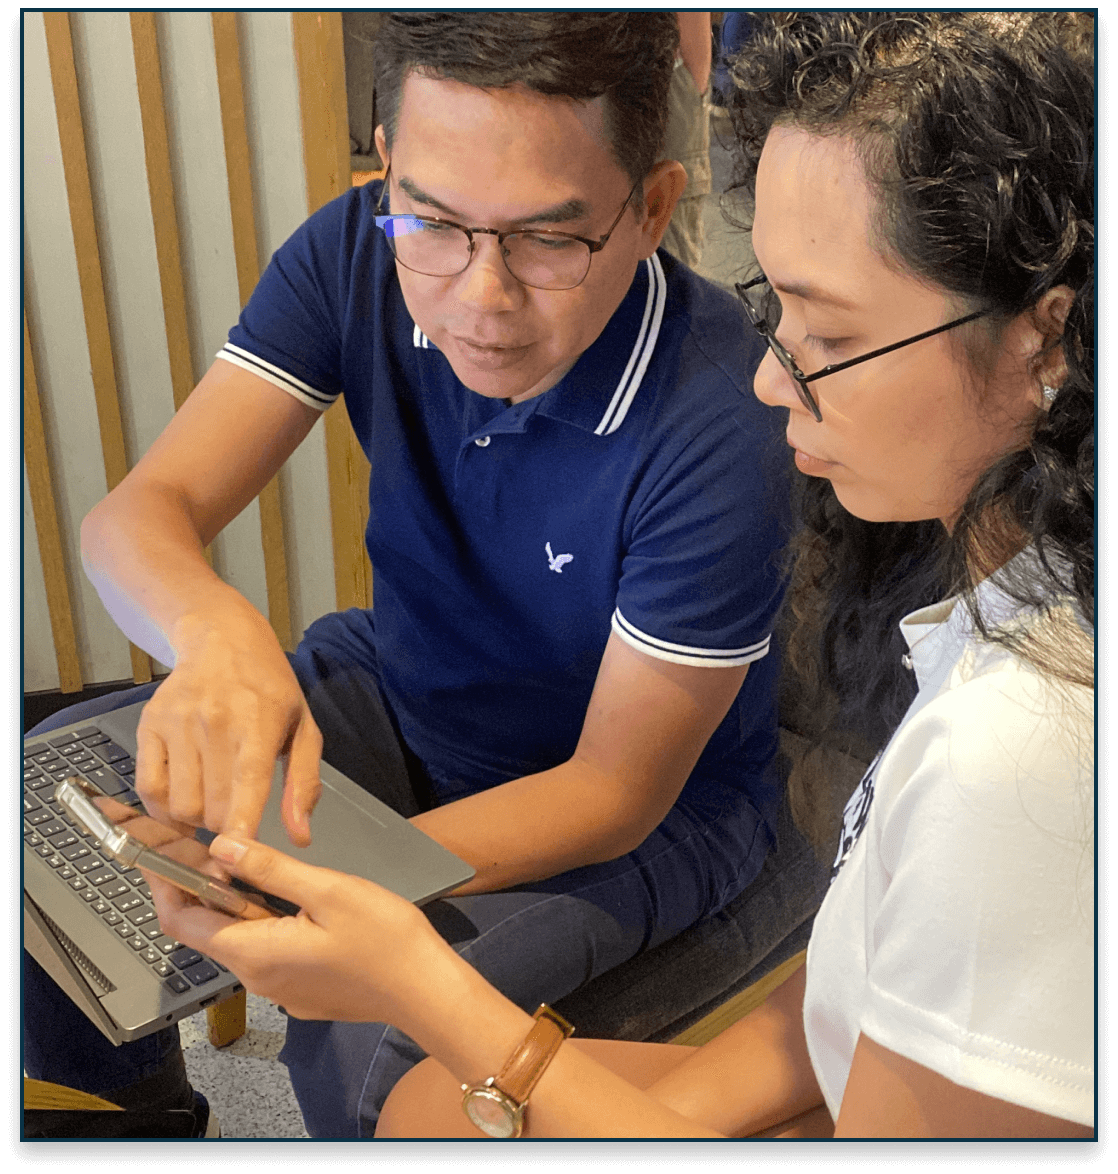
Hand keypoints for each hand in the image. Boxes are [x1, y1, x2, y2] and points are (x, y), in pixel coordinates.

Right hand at [135, 603, 322, 844]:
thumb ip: (303, 783)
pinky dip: (163, 807)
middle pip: (211, 808)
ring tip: (211, 804)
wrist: (223, 640)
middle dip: (224, 828)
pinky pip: (148, 788)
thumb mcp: (303, 728)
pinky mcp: (150, 726)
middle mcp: (215, 723)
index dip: (242, 830)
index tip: (241, 858)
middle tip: (234, 823)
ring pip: (179, 805)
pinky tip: (183, 800)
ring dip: (195, 819)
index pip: (247, 787)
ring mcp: (178, 724)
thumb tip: (301, 836)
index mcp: (258, 724)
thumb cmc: (269, 688)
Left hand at [147, 834, 449, 1024]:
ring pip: (240, 939)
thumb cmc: (385, 940)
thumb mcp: (327, 890)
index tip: (160, 852)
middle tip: (210, 844)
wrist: (426, 989)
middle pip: (209, 930)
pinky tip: (286, 898)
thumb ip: (269, 868)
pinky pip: (267, 953)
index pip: (182, 922)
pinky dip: (261, 922)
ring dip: (236, 903)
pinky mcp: (301, 991)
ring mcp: (280, 989)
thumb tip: (222, 848)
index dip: (165, 884)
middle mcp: (258, 978)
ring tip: (249, 863)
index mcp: (255, 952)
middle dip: (203, 887)